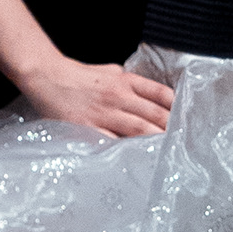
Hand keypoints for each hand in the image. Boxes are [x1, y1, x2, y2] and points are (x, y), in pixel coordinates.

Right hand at [21, 58, 174, 138]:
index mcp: (125, 81)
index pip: (160, 94)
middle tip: (185, 143)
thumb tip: (146, 94)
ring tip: (170, 153)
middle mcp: (118, 96)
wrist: (46, 76)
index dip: (176, 108)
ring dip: (156, 141)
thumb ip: (128, 82)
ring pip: (138, 129)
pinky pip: (112, 142)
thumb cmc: (77, 75)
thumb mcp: (108, 71)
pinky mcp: (88, 127)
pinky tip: (138, 160)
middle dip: (171, 130)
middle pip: (154, 114)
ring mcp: (104, 113)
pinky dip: (126, 151)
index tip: (186, 120)